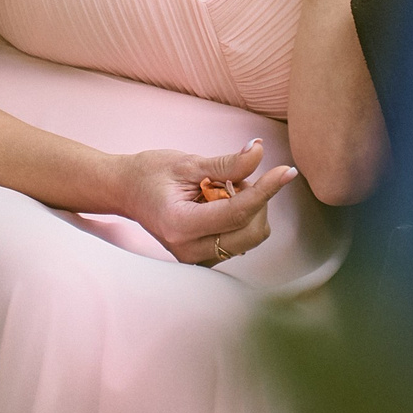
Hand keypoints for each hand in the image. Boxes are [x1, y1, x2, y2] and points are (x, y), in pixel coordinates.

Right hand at [114, 139, 297, 265]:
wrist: (126, 192)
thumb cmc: (151, 173)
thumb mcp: (187, 162)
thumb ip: (226, 163)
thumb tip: (259, 152)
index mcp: (180, 224)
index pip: (237, 212)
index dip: (266, 189)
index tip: (287, 171)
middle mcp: (189, 250)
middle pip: (252, 231)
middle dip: (255, 199)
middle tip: (234, 177)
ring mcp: (197, 259)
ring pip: (250, 237)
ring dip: (249, 208)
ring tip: (220, 189)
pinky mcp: (204, 259)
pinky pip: (240, 241)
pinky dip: (241, 219)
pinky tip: (219, 204)